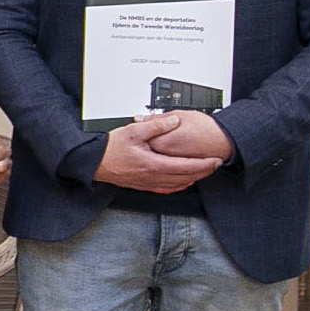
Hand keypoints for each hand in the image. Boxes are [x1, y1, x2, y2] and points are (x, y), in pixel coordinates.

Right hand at [92, 111, 224, 192]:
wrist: (93, 162)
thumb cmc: (110, 148)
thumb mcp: (133, 130)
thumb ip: (156, 125)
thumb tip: (174, 121)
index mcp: (153, 164)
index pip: (186, 166)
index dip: (204, 164)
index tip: (216, 160)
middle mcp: (153, 177)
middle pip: (186, 178)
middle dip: (204, 172)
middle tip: (216, 165)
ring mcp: (148, 183)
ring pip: (179, 185)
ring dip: (194, 179)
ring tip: (203, 171)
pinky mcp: (143, 185)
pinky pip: (167, 189)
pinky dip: (180, 185)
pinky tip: (183, 181)